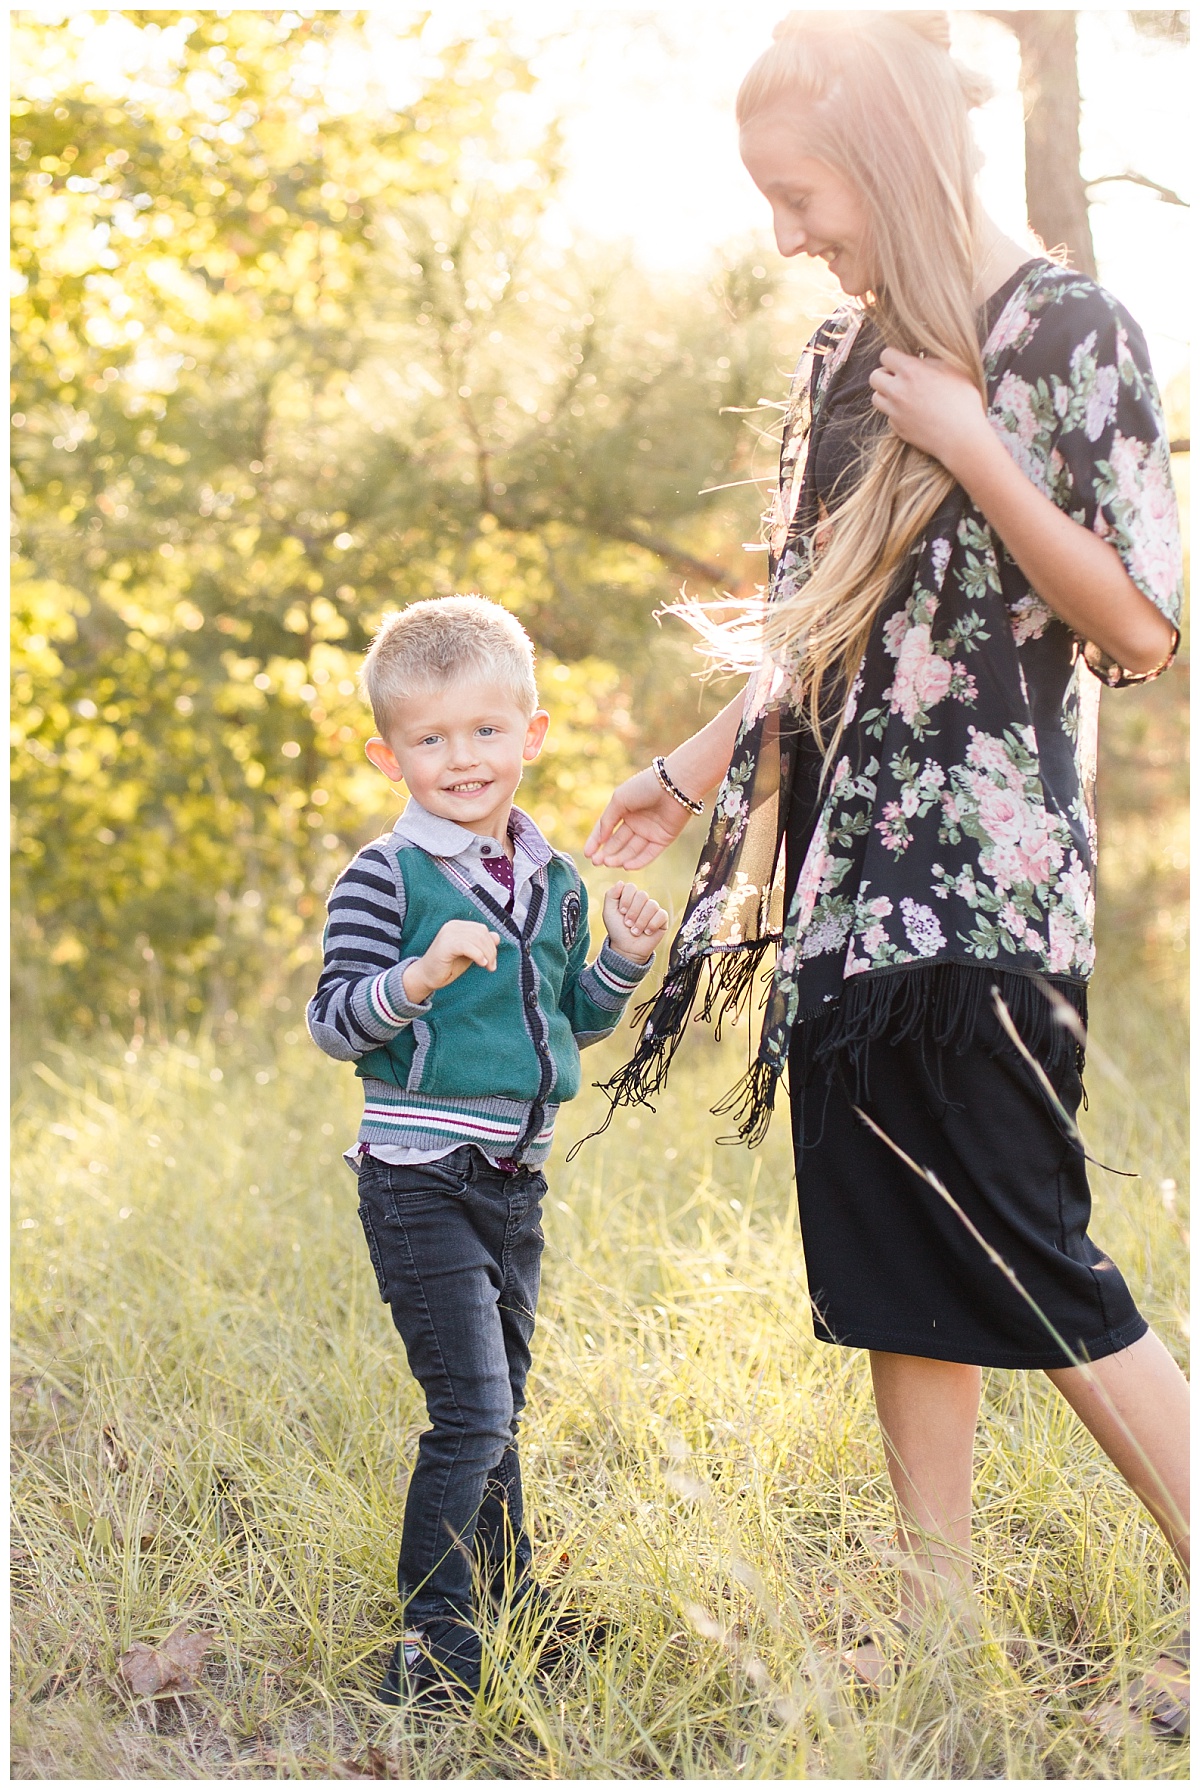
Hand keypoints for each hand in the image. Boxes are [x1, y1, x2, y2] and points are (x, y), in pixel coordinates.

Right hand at [402, 920, 499, 1003]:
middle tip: (492, 967)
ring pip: (476, 939)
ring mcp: (448, 934)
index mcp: (458, 926)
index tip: (492, 962)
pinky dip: (478, 955)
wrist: (427, 976)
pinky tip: (481, 964)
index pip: (482, 930)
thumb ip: (481, 945)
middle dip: (491, 951)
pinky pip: (467, 946)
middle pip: (481, 933)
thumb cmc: (448, 966)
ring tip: (488, 967)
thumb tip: (496, 937)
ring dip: (487, 954)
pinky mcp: (445, 944)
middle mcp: (453, 926)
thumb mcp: (469, 954)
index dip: (491, 945)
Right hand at [584, 767, 694, 869]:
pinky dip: (638, 861)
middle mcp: (636, 822)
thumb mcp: (619, 800)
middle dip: (607, 853)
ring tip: (609, 864)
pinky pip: (649, 854)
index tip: (587, 854)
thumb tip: (600, 840)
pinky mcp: (663, 839)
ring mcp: (650, 832)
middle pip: (619, 843)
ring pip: (632, 850)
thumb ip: (607, 820)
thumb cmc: (644, 787)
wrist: (674, 785)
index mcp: (624, 810)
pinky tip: (626, 866)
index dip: (596, 842)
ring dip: (620, 858)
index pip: (606, 829)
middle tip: (597, 863)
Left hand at [602, 882, 669, 963]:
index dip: (626, 899)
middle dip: (633, 912)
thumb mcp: (608, 912)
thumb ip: (611, 895)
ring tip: (635, 931)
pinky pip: (661, 915)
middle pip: (642, 895)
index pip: (631, 887)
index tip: (621, 912)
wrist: (626, 948)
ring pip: (652, 905)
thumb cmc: (617, 930)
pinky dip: (652, 925)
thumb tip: (621, 882)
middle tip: (628, 924)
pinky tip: (647, 932)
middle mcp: (642, 901)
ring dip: (641, 921)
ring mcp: (653, 909)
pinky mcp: (662, 919)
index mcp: (630, 897)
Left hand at [868, 348, 991, 480]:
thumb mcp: (953, 371)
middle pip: (874, 376)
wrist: (962, 438)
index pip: (886, 355)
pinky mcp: (897, 428)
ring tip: (903, 395)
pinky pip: (888, 415)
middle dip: (885, 375)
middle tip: (900, 378)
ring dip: (886, 394)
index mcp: (911, 372)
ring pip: (876, 397)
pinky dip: (896, 412)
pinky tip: (912, 413)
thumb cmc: (963, 402)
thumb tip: (920, 361)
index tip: (902, 362)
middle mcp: (897, 391)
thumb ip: (932, 362)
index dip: (894, 357)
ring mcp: (895, 411)